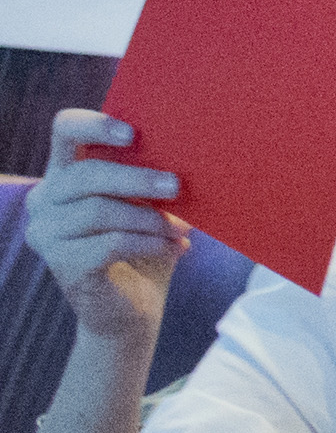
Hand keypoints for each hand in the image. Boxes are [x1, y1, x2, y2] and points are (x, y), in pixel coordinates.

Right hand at [23, 108, 181, 353]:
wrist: (135, 306)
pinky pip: (110, 244)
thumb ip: (153, 174)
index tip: (133, 134)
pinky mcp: (62, 266)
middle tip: (178, 186)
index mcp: (66, 171)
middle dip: (138, 178)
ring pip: (100, 211)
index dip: (95, 125)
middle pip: (86, 174)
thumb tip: (193, 147)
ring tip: (182, 229)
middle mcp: (45, 200)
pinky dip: (150, 244)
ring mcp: (46, 234)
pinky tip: (177, 248)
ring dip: (150, 218)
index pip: (65, 129)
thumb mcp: (150, 202)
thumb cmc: (146, 241)